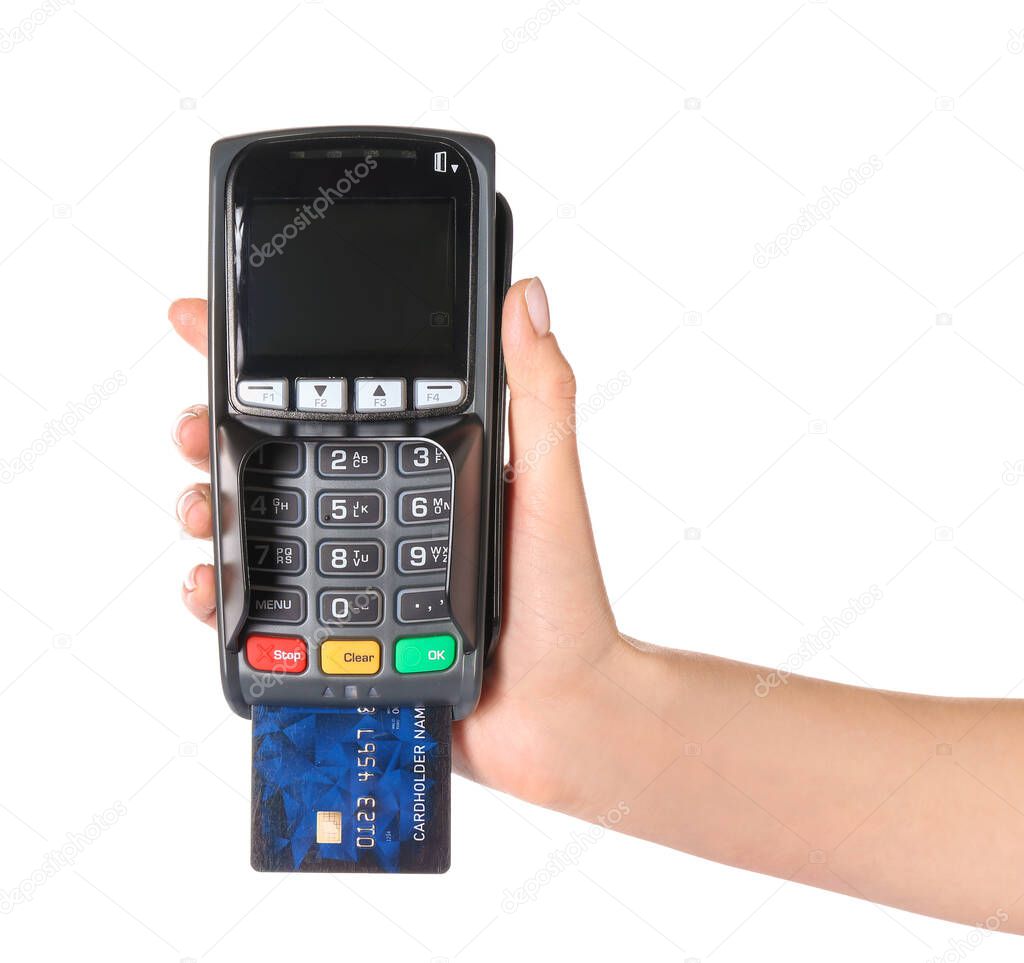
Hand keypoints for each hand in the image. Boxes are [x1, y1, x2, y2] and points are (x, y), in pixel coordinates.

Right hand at [171, 278, 637, 815]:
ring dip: (207, 508)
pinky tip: (209, 586)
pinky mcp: (333, 635)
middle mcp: (374, 513)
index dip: (262, 362)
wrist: (559, 714)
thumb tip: (529, 296)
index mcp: (415, 466)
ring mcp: (349, 573)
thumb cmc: (563, 601)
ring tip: (197, 508)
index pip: (332, 399)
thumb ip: (540, 396)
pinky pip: (259, 611)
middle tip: (189, 429)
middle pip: (272, 461)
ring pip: (254, 529)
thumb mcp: (551, 486)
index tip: (199, 323)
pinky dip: (220, 595)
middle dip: (212, 434)